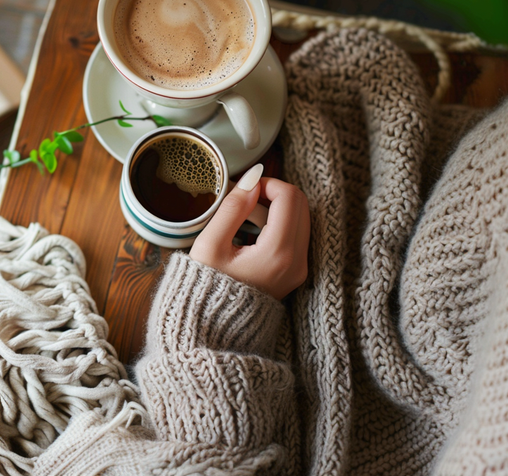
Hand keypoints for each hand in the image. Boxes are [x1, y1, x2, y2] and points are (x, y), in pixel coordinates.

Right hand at [190, 168, 309, 299]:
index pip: (289, 198)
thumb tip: (251, 179)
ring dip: (277, 208)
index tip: (245, 187)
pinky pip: (297, 234)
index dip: (267, 183)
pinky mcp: (296, 271)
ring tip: (246, 217)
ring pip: (302, 218)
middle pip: (301, 205)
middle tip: (246, 197)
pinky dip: (280, 223)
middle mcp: (297, 261)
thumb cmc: (206, 288)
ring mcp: (299, 268)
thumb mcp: (211, 245)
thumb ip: (232, 209)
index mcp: (278, 253)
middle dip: (275, 193)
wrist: (215, 327)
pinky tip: (254, 231)